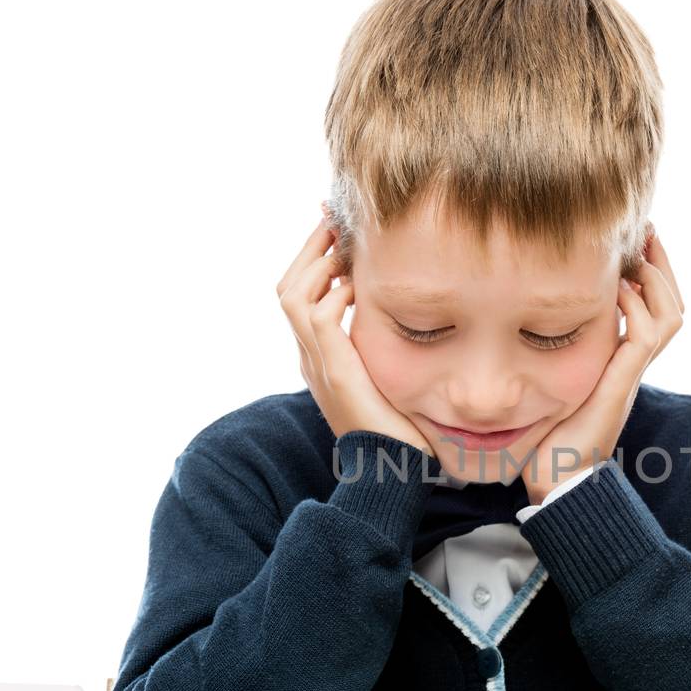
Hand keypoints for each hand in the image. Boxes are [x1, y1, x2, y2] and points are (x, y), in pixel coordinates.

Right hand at [277, 214, 435, 457]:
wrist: (394, 469)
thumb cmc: (400, 426)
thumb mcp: (387, 373)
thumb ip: (383, 345)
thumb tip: (403, 311)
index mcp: (319, 356)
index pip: (299, 294)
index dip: (312, 258)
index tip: (335, 230)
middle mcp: (311, 357)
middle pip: (287, 286)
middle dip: (310, 249)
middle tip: (334, 221)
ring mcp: (318, 365)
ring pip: (293, 295)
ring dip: (318, 263)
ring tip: (343, 245)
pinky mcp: (336, 373)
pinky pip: (317, 319)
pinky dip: (331, 294)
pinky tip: (355, 285)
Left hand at [521, 225, 685, 503]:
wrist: (556, 479)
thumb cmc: (547, 437)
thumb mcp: (552, 380)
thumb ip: (551, 352)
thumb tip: (524, 319)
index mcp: (621, 361)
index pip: (654, 307)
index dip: (651, 273)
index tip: (634, 240)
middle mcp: (633, 364)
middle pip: (672, 304)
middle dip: (661, 263)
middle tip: (645, 229)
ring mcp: (630, 373)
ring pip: (670, 315)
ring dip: (656, 278)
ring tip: (635, 253)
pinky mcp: (621, 383)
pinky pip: (646, 337)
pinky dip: (637, 307)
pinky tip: (617, 288)